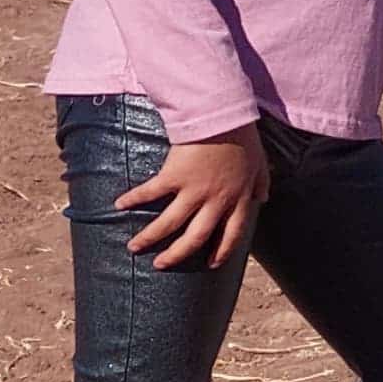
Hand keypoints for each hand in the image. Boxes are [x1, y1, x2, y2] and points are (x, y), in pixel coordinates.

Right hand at [119, 124, 269, 268]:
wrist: (224, 116)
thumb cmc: (243, 138)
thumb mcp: (259, 164)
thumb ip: (261, 184)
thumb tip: (263, 198)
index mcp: (238, 200)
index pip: (232, 234)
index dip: (222, 251)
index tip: (211, 264)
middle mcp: (215, 201)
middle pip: (196, 237)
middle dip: (177, 254)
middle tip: (161, 265)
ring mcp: (194, 191)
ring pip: (170, 223)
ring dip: (150, 237)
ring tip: (133, 247)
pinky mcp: (174, 175)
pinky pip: (150, 192)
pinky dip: (133, 199)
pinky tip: (119, 205)